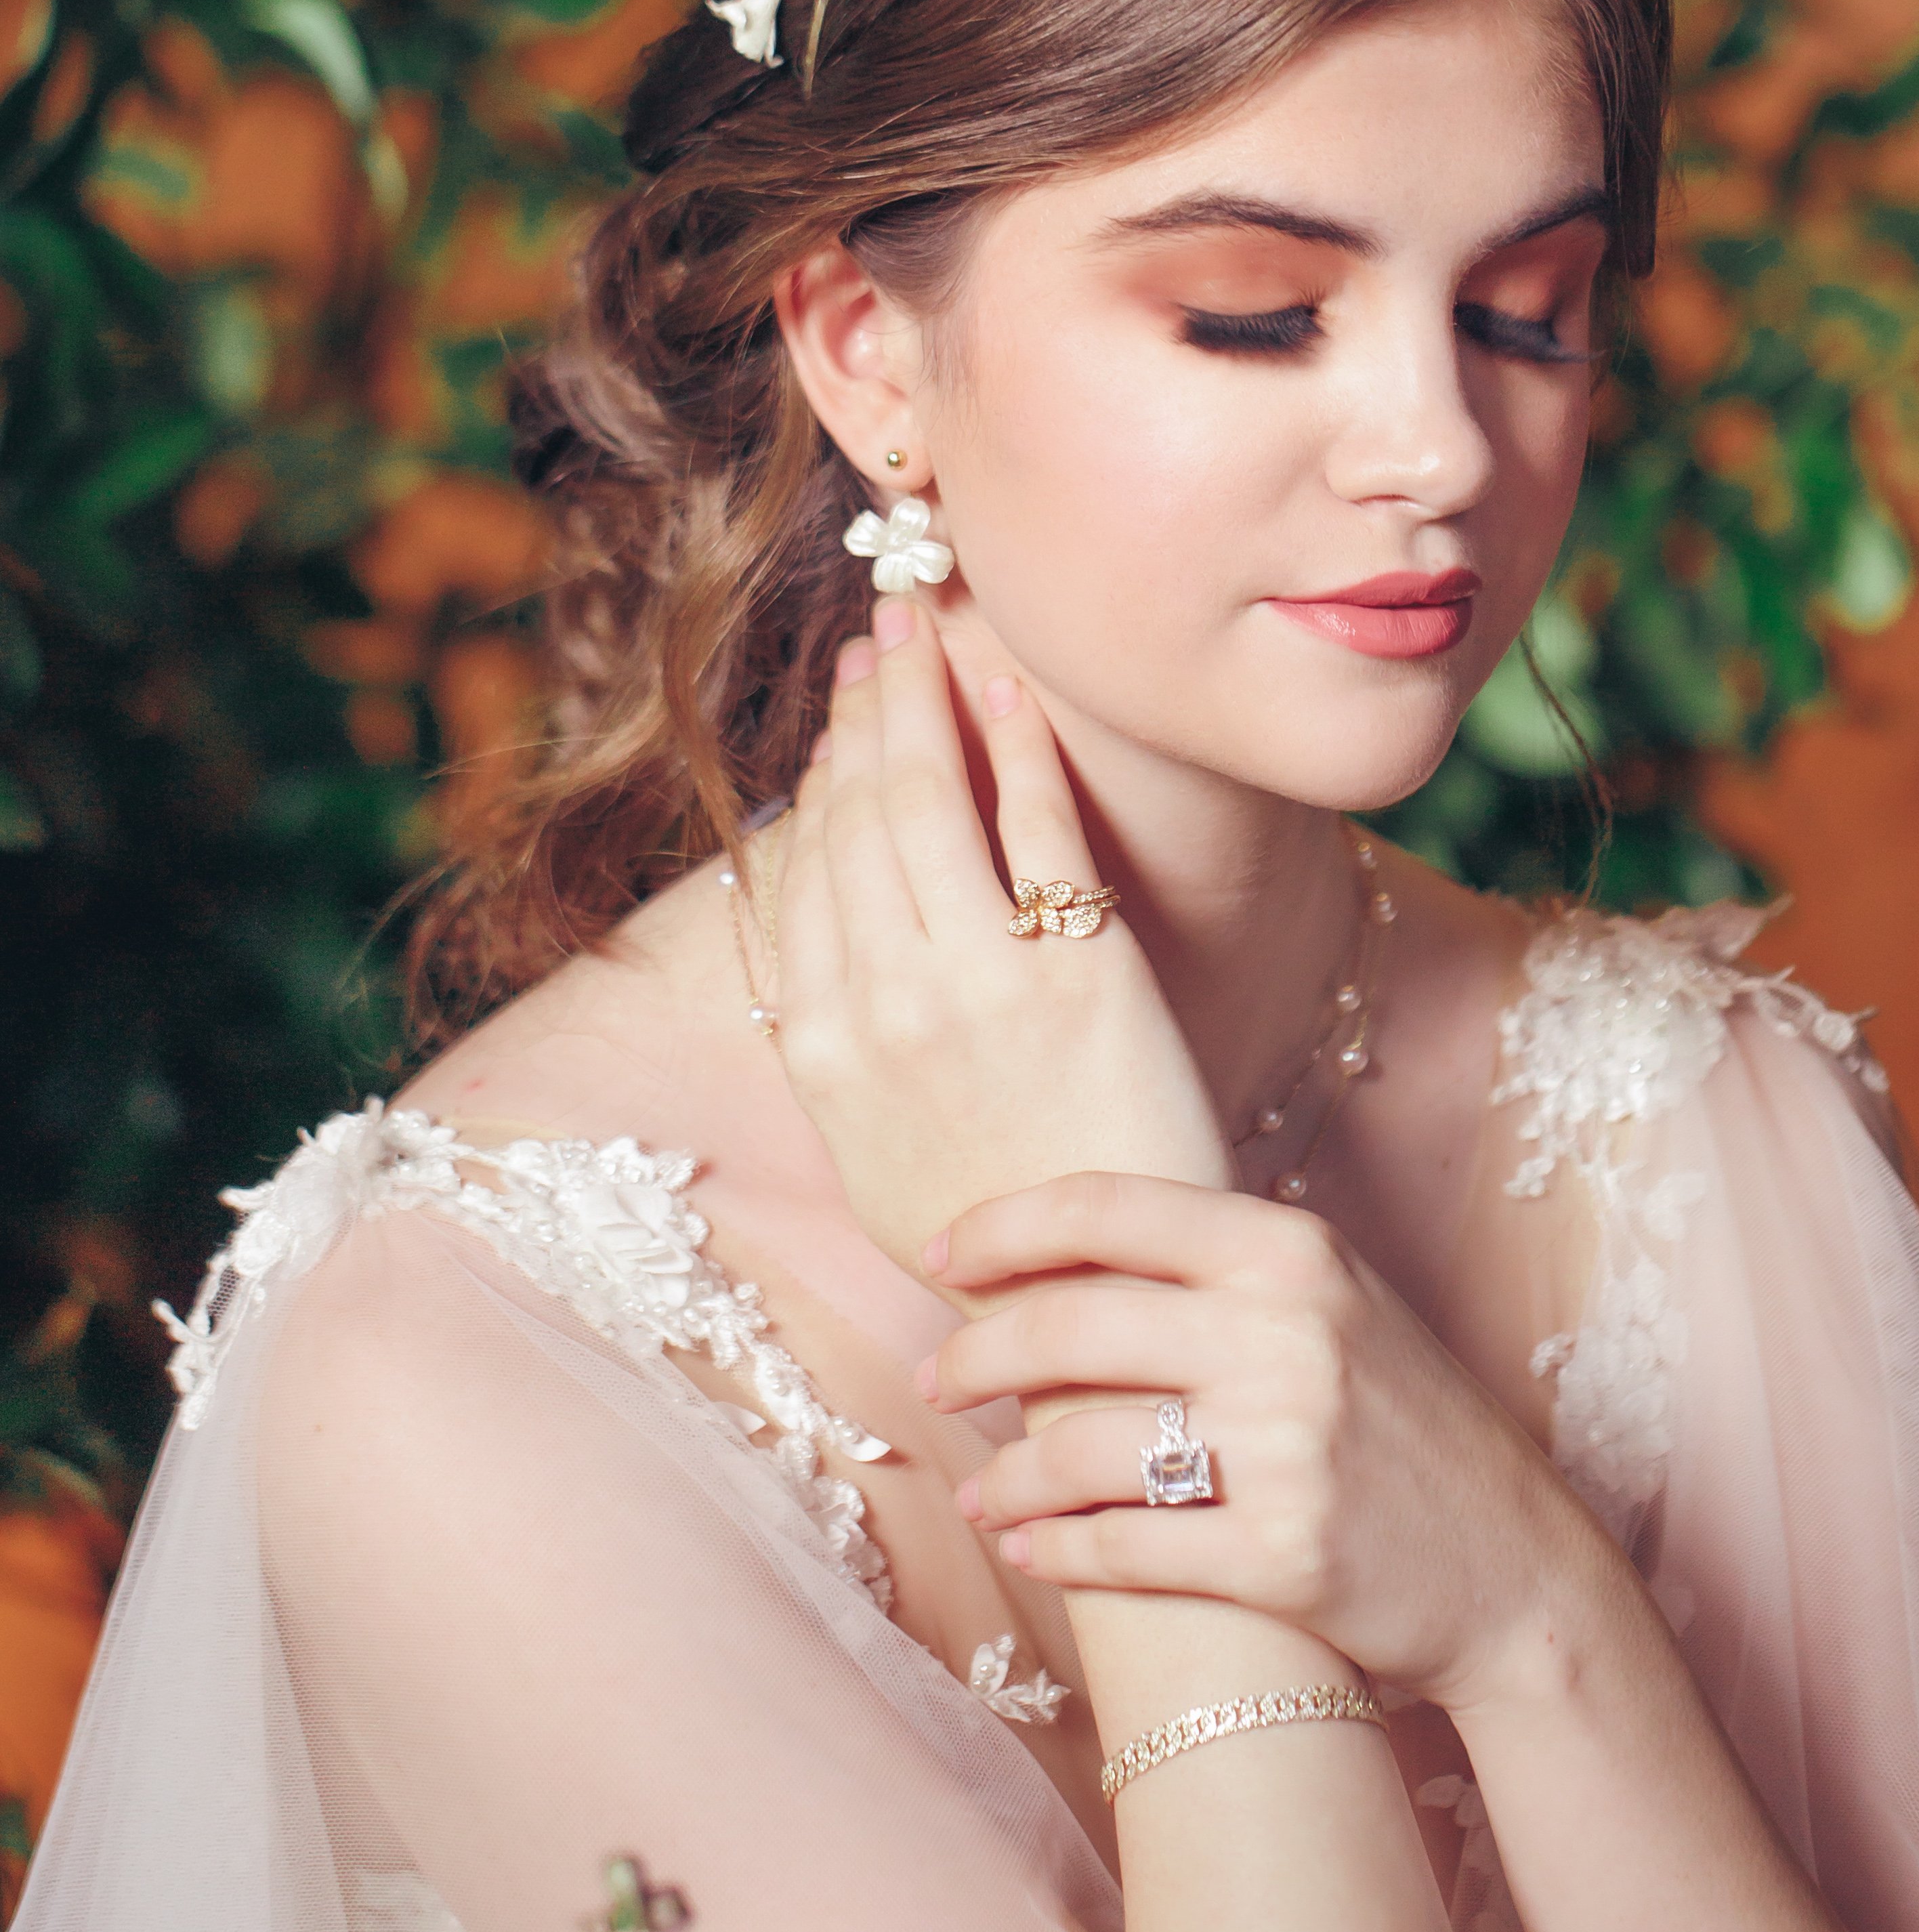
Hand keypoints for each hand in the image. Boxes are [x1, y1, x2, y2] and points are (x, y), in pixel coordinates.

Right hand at [771, 598, 1232, 1274]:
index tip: (843, 709)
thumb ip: (833, 1034)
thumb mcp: (866, 1144)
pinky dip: (1018, 742)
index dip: (826, 769)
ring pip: (930, 802)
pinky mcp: (1080, 969)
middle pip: (861, 814)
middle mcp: (881, 1001)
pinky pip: (1036, 826)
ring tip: (929, 633)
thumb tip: (817, 925)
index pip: (809, 864)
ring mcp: (978, 980)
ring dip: (926, 699)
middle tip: (883, 631)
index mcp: (820, 1044)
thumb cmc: (987, 1221)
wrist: (1095, 1300)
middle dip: (870, 707)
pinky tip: (1009, 686)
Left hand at [918, 1171, 1626, 1710]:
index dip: (1002, 1226)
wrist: (1518, 1568)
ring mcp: (1288, 1445)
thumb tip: (1058, 1250)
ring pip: (1080, 1447)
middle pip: (1068, 1324)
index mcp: (1291, 1251)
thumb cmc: (1404, 1424)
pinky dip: (1056, 1551)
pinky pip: (1124, 1550)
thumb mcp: (1335, 1304)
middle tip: (936, 1380)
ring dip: (1005, 1476)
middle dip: (974, 1354)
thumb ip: (1217, 1268)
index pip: (1105, 1207)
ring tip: (980, 1492)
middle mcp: (1287, 1332)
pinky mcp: (1284, 1555)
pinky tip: (1028, 1547)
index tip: (942, 1256)